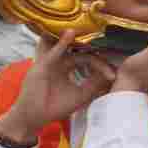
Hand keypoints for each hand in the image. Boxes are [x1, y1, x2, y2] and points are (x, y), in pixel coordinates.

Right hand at [0, 36, 117, 146]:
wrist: (34, 118)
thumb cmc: (55, 107)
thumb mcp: (81, 95)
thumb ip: (95, 84)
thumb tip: (113, 73)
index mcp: (67, 67)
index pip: (88, 59)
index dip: (102, 65)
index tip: (113, 76)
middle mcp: (59, 61)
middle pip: (79, 51)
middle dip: (95, 52)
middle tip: (110, 53)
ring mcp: (50, 62)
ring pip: (65, 46)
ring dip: (75, 37)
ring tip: (90, 29)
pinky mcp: (41, 66)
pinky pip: (53, 53)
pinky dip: (61, 44)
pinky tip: (70, 33)